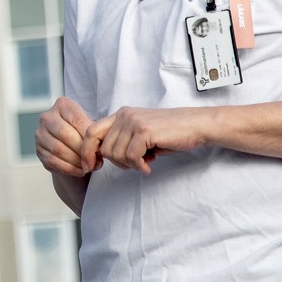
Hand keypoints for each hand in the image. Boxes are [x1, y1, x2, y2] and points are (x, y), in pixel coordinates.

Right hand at [35, 96, 102, 177]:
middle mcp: (47, 117)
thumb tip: (97, 150)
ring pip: (58, 149)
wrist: (71, 147)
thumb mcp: (90, 127)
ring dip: (76, 161)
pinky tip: (79, 171)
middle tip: (95, 160)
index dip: (89, 137)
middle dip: (82, 150)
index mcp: (63, 105)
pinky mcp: (38, 150)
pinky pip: (53, 161)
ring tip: (89, 167)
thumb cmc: (83, 134)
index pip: (77, 120)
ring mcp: (40, 134)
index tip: (100, 149)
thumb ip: (94, 134)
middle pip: (65, 134)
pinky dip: (69, 168)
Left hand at [85, 106, 212, 173]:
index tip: (89, 167)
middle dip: (117, 162)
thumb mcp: (140, 134)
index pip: (91, 132)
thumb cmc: (169, 133)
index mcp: (121, 114)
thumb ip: (122, 140)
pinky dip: (139, 166)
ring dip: (130, 165)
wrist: (195, 125)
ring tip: (145, 162)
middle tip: (135, 164)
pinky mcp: (144, 131)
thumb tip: (103, 156)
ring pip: (116, 154)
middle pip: (104, 148)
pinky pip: (131, 157)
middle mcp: (124, 115)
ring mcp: (134, 122)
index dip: (86, 151)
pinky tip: (149, 165)